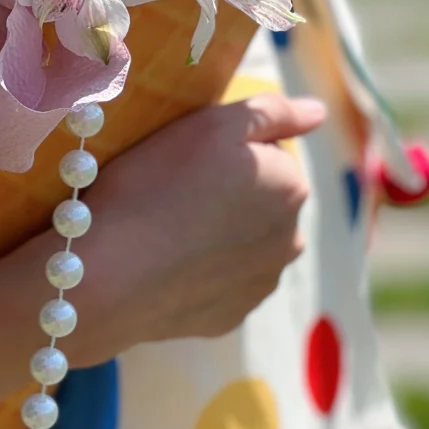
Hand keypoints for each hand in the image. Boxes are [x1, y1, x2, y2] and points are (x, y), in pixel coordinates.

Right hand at [47, 93, 325, 361]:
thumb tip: (319, 110)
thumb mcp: (212, 124)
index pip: (265, 152)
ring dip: (215, 233)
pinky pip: (218, 282)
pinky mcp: (229, 317)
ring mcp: (260, 285)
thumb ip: (272, 112)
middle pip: (257, 200)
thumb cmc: (157, 183)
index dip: (222, 150)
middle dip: (226, 193)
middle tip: (171, 189)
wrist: (108, 270)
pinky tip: (163, 261)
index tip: (184, 157)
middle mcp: (290, 239)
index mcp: (291, 186)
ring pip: (240, 243)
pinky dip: (198, 270)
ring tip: (164, 227)